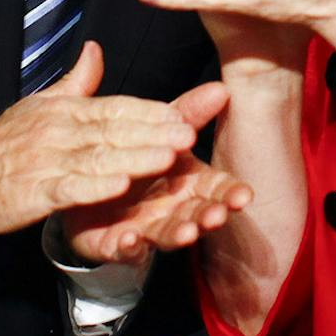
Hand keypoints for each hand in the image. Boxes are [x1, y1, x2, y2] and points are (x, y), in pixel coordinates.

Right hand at [0, 42, 201, 236]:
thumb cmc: (6, 143)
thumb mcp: (40, 105)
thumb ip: (76, 82)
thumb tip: (96, 49)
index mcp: (65, 110)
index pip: (115, 107)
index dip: (150, 112)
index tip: (183, 115)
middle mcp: (58, 131)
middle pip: (113, 130)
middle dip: (153, 132)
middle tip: (189, 134)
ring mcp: (46, 160)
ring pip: (98, 157)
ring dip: (135, 157)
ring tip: (168, 158)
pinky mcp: (34, 190)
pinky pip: (70, 187)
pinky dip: (95, 186)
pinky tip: (121, 186)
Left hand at [61, 74, 253, 264]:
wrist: (91, 184)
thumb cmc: (137, 155)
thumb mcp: (161, 128)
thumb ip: (190, 111)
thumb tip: (222, 87)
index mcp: (187, 180)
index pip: (217, 188)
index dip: (230, 193)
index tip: (244, 196)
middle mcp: (173, 208)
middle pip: (197, 214)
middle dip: (208, 216)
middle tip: (217, 216)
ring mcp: (147, 228)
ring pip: (167, 234)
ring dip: (178, 235)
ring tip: (185, 233)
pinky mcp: (118, 244)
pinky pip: (125, 248)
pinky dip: (129, 245)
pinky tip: (129, 238)